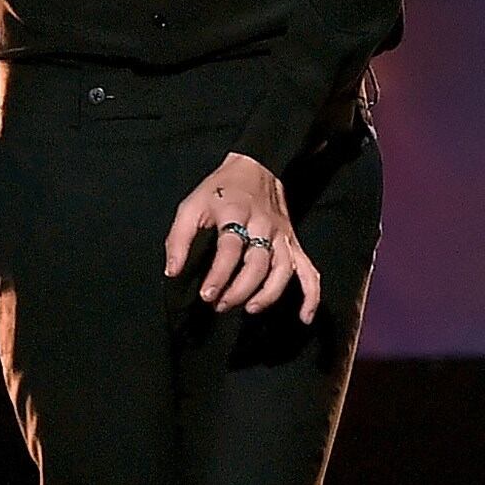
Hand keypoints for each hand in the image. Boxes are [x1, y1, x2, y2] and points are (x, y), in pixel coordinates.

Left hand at [163, 152, 320, 323]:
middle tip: (220, 305)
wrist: (256, 168)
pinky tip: (304, 316)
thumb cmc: (219, 191)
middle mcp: (263, 224)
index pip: (230, 248)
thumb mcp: (191, 205)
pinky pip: (308, 271)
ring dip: (269, 293)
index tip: (206, 295)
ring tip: (250, 309)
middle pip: (258, 262)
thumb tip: (172, 272)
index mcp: (236, 212)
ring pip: (284, 268)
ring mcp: (282, 235)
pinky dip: (311, 295)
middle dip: (240, 289)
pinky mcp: (293, 243)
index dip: (219, 274)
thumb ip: (179, 238)